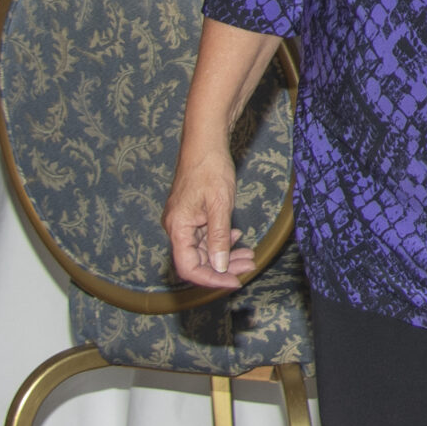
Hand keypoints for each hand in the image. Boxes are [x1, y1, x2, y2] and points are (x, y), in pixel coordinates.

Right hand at [162, 147, 256, 288]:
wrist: (206, 143)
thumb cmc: (210, 170)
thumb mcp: (220, 205)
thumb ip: (219, 238)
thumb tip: (220, 267)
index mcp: (178, 229)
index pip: (189, 267)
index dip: (211, 279)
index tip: (234, 282)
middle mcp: (177, 228)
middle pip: (197, 260)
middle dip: (223, 267)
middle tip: (249, 266)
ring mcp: (184, 221)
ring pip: (204, 249)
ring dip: (225, 255)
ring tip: (249, 256)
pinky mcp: (192, 214)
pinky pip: (205, 236)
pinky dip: (221, 240)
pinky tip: (237, 237)